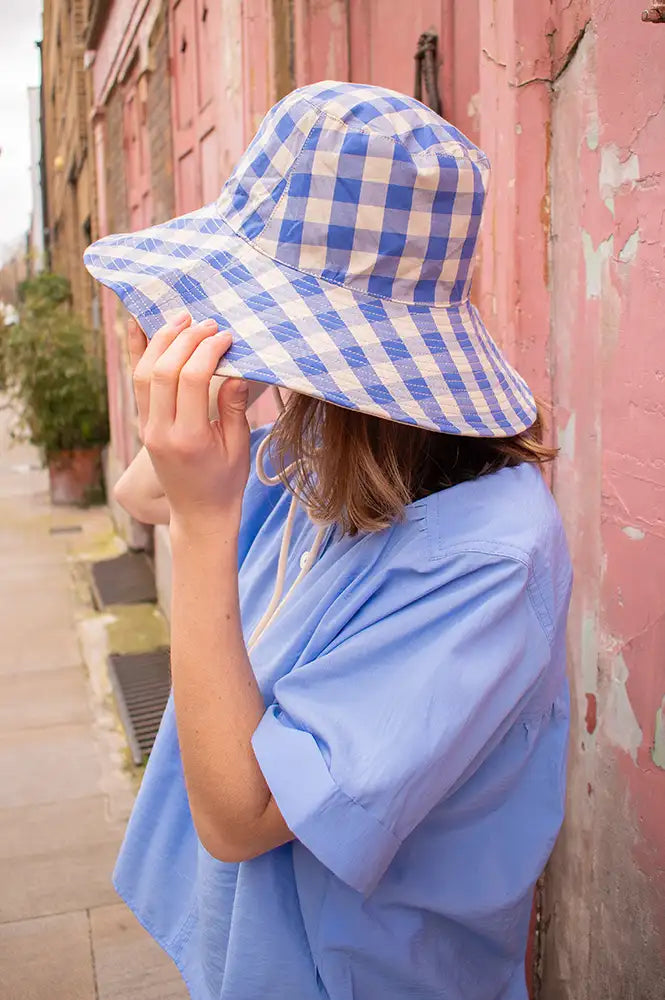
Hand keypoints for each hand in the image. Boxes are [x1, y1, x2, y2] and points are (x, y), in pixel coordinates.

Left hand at [129, 311, 250, 534]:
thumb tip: (235, 371)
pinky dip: (139, 353)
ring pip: (143, 372)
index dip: (209, 350)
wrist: (198, 513)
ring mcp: (147, 428)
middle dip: (186, 338)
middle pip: (164, 369)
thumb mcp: (238, 446)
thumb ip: (233, 407)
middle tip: (208, 323)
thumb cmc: (225, 482)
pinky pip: (136, 383)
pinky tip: (144, 327)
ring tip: (181, 319)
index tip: (226, 337)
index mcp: (190, 438)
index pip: (193, 379)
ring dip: (161, 340)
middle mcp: (161, 431)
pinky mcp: (143, 425)